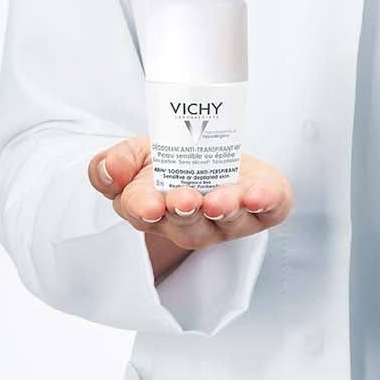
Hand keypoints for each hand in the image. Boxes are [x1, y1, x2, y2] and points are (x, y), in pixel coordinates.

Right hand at [86, 141, 292, 272]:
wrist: (219, 155)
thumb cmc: (174, 161)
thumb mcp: (137, 154)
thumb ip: (115, 163)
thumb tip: (110, 169)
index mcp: (153, 210)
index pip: (142, 212)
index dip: (143, 207)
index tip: (150, 204)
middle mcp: (191, 223)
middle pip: (187, 225)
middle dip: (186, 212)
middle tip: (184, 199)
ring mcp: (229, 220)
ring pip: (227, 221)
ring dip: (224, 210)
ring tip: (220, 200)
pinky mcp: (265, 207)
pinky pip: (269, 209)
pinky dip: (267, 202)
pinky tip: (260, 196)